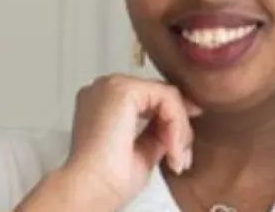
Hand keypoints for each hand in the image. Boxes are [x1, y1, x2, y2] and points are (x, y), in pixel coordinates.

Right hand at [19, 75, 201, 210]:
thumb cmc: (106, 179)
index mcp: (102, 102)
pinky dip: (176, 124)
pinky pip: (167, 98)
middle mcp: (105, 88)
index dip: (172, 117)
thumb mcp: (141, 150)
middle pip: (158, 94)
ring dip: (178, 128)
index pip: (147, 99)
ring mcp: (113, 86)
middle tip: (180, 156)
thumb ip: (156, 132)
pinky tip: (172, 148)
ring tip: (175, 157)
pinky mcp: (125, 90)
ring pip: (166, 96)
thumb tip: (176, 126)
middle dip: (177, 125)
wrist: (90, 189)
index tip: (183, 142)